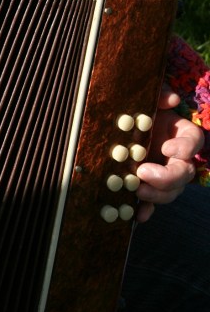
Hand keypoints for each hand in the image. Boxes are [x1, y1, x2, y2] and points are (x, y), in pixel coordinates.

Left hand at [135, 85, 203, 221]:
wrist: (117, 126)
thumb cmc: (135, 110)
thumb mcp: (145, 100)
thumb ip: (158, 96)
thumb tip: (172, 100)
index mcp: (180, 134)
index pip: (194, 141)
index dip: (185, 147)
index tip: (168, 147)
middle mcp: (175, 157)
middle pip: (183, 173)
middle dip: (166, 176)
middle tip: (143, 172)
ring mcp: (162, 174)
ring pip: (171, 191)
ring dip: (157, 194)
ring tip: (137, 190)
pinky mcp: (146, 186)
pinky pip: (151, 203)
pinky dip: (146, 210)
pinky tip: (136, 215)